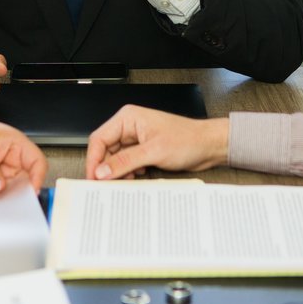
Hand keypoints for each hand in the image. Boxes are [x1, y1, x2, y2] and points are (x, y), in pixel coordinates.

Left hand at [0, 112, 47, 192]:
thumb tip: (0, 187)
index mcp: (16, 144)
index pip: (36, 162)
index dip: (37, 176)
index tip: (32, 190)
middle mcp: (11, 159)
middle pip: (26, 180)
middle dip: (21, 191)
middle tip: (12, 199)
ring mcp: (0, 171)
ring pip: (11, 190)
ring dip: (6, 197)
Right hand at [85, 104, 229, 179]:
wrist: (209, 146)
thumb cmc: (188, 140)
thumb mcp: (153, 152)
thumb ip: (125, 162)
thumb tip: (102, 171)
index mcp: (128, 118)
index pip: (99, 139)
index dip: (94, 160)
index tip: (93, 178)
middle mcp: (129, 127)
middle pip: (105, 150)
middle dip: (106, 168)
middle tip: (105, 185)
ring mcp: (136, 139)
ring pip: (115, 159)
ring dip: (118, 172)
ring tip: (126, 180)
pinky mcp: (142, 150)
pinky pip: (126, 163)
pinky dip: (128, 173)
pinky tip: (136, 177)